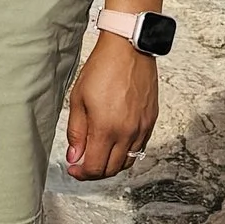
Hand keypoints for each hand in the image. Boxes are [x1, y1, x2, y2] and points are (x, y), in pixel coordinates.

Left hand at [64, 34, 159, 178]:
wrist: (128, 49)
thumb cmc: (102, 69)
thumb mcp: (78, 100)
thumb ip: (77, 132)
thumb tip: (75, 156)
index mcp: (106, 129)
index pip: (95, 167)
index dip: (82, 173)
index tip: (74, 169)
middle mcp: (127, 132)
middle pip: (112, 169)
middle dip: (95, 172)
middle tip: (83, 164)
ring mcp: (142, 127)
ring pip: (128, 161)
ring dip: (112, 164)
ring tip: (99, 154)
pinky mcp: (150, 120)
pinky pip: (139, 147)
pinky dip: (126, 151)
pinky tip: (115, 142)